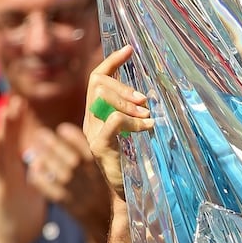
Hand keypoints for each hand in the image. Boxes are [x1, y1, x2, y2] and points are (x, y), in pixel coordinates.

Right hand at [0, 96, 46, 242]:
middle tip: (15, 99)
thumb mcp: (31, 183)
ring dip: (0, 131)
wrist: (16, 236)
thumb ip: (32, 166)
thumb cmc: (25, 210)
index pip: (15, 140)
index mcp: (12, 167)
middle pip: (6, 141)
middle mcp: (2, 170)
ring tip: (2, 113)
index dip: (18, 122)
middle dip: (10, 120)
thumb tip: (42, 151)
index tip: (23, 103)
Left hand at [26, 122, 112, 232]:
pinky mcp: (66, 204)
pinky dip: (40, 178)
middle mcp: (90, 183)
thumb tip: (88, 134)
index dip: (75, 139)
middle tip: (41, 134)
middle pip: (71, 161)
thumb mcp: (111, 175)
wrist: (105, 223)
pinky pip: (49, 190)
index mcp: (103, 173)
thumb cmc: (108, 194)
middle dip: (55, 145)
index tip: (63, 128)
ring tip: (35, 148)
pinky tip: (33, 168)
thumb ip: (101, 158)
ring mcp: (78, 194)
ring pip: (58, 173)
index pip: (88, 152)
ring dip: (45, 159)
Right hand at [82, 45, 153, 202]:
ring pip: (103, 99)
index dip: (112, 60)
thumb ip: (136, 110)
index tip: (129, 49)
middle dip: (123, 86)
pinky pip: (113, 121)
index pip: (97, 78)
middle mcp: (91, 120)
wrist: (127, 193)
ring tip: (147, 115)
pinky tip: (148, 128)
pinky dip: (133, 121)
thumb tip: (150, 91)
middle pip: (99, 84)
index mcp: (97, 113)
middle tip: (144, 100)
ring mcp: (93, 133)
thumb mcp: (135, 129)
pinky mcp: (100, 147)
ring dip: (129, 102)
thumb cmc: (135, 161)